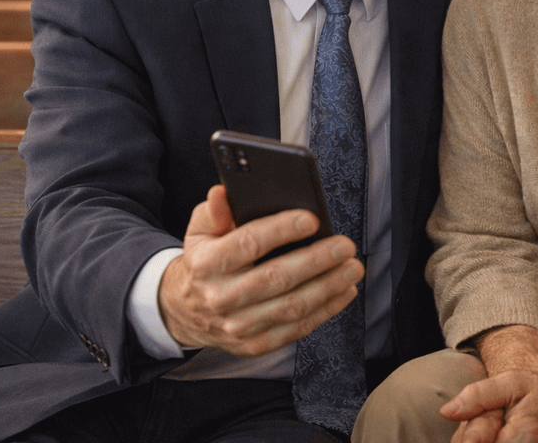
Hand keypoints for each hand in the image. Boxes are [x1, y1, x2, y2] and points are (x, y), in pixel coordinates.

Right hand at [157, 184, 363, 353]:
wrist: (185, 312)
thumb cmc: (204, 262)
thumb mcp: (200, 232)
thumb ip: (214, 211)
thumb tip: (223, 192)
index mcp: (207, 264)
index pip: (248, 243)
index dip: (281, 230)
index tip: (311, 219)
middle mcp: (221, 298)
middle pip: (276, 278)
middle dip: (317, 260)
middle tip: (345, 245)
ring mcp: (238, 326)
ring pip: (291, 307)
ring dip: (328, 287)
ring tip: (352, 267)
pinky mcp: (255, 344)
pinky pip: (296, 329)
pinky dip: (326, 310)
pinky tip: (344, 291)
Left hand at [441, 370, 537, 442]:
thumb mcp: (514, 383)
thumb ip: (479, 396)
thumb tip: (446, 412)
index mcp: (519, 438)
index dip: (467, 437)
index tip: (471, 432)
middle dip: (473, 439)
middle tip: (485, 427)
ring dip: (486, 440)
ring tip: (499, 431)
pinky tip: (503, 437)